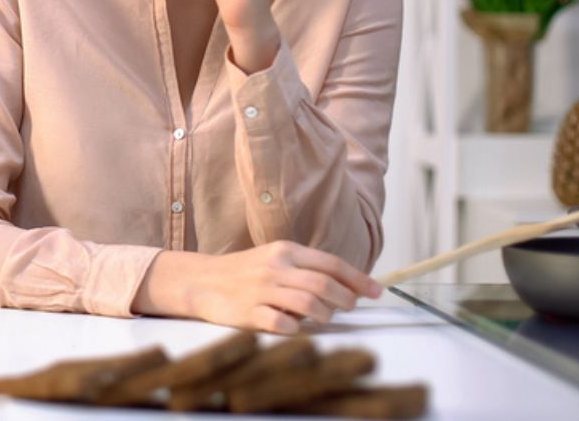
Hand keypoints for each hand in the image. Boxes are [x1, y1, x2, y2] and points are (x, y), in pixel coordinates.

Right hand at [143, 241, 381, 333]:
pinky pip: (283, 324)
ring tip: (324, 318)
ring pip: (309, 304)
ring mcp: (262, 290)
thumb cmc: (245, 272)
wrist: (201, 281)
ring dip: (325, 315)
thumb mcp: (275, 259)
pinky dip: (296, 329)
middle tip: (349, 308)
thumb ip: (306, 268)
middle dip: (345, 299)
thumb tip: (347, 286)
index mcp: (285, 251)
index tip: (376, 292)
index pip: (331, 263)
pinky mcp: (249, 312)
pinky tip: (295, 326)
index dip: (358, 279)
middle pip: (324, 284)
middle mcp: (275, 268)